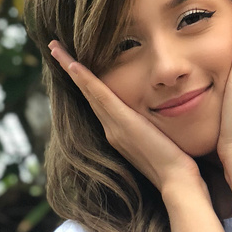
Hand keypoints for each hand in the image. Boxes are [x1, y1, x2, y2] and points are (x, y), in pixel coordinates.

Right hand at [48, 41, 200, 193]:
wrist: (177, 182)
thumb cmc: (177, 166)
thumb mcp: (163, 141)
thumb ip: (156, 129)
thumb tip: (162, 120)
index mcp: (120, 134)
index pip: (99, 102)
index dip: (86, 83)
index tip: (74, 65)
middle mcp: (112, 131)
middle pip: (87, 94)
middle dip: (71, 71)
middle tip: (54, 49)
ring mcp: (114, 128)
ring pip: (88, 92)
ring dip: (71, 69)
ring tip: (55, 49)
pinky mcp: (123, 124)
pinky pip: (100, 96)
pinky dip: (85, 80)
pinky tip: (74, 64)